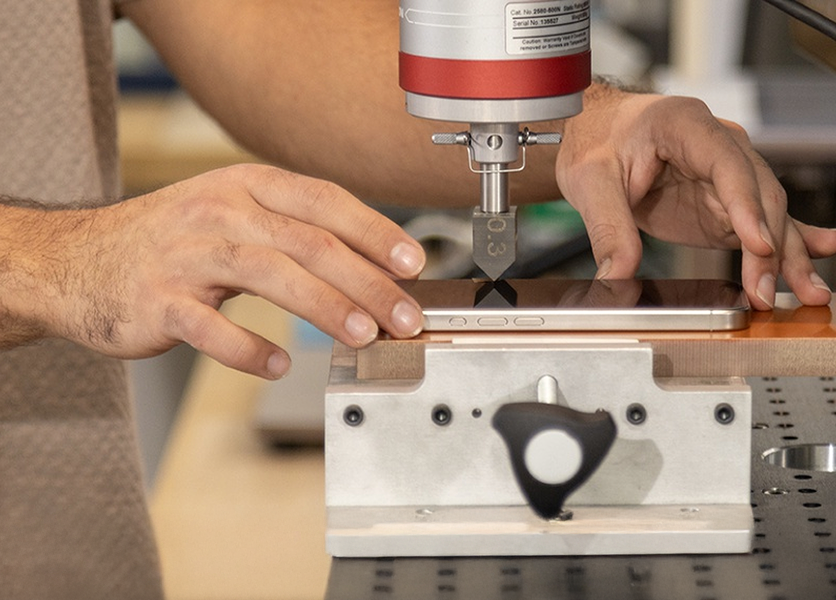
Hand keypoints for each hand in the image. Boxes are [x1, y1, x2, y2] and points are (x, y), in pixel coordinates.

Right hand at [5, 164, 425, 378]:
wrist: (73, 261)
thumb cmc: (170, 242)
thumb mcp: (232, 216)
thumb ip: (293, 236)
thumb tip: (371, 272)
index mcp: (245, 186)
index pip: (324, 202)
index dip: (374, 232)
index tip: (415, 262)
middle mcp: (218, 212)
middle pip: (307, 241)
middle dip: (366, 281)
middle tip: (404, 316)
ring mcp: (184, 255)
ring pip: (267, 274)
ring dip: (324, 306)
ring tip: (363, 335)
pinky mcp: (156, 301)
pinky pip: (208, 326)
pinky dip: (247, 347)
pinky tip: (278, 364)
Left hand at [556, 89, 835, 309]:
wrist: (595, 133)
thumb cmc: (596, 140)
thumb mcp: (590, 180)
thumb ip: (607, 226)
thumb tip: (617, 274)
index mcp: (685, 124)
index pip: (727, 165)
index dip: (746, 205)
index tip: (758, 244)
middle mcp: (718, 145)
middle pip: (758, 194)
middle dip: (769, 247)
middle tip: (764, 291)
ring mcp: (728, 175)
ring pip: (770, 213)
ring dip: (790, 254)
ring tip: (809, 292)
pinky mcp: (725, 204)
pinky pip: (764, 222)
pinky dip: (793, 242)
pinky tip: (824, 253)